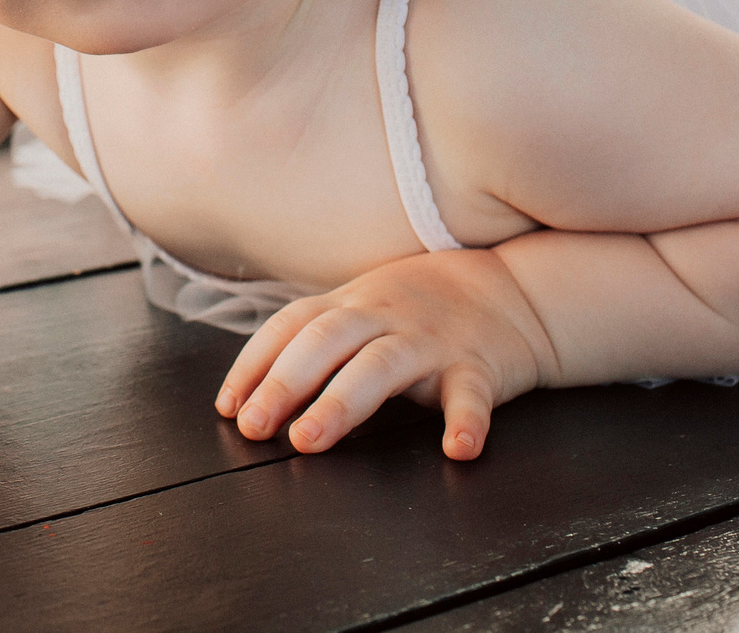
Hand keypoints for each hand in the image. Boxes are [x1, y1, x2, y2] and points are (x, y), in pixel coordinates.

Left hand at [214, 249, 552, 460]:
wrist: (510, 291)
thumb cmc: (418, 309)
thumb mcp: (362, 309)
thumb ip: (313, 341)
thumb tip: (248, 394)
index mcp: (351, 305)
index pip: (291, 326)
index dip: (254, 363)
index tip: (228, 406)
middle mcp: (384, 317)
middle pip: (326, 342)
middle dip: (284, 383)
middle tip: (255, 427)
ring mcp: (431, 341)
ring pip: (381, 367)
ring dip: (341, 403)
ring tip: (309, 439)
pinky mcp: (479, 367)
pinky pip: (472, 394)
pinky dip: (466, 421)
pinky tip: (458, 448)